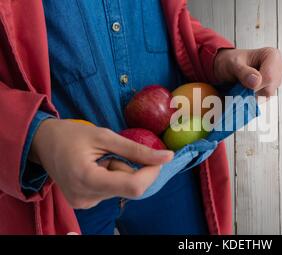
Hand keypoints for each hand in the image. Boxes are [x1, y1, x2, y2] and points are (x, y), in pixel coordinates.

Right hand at [29, 119, 173, 208]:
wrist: (42, 142)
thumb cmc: (71, 134)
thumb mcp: (106, 136)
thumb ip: (137, 149)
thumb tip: (167, 157)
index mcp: (87, 179)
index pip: (134, 186)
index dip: (151, 172)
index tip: (155, 158)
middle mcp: (85, 197)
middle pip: (129, 188)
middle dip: (130, 169)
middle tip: (111, 154)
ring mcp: (83, 203)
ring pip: (121, 190)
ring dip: (118, 173)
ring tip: (98, 160)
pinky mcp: (83, 203)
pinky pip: (111, 192)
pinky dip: (110, 179)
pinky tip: (94, 169)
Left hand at [214, 48, 281, 96]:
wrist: (231, 67)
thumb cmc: (233, 62)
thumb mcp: (233, 64)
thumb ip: (243, 72)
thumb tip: (256, 82)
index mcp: (272, 55)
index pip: (269, 77)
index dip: (256, 85)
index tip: (243, 84)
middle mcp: (279, 67)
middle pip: (269, 88)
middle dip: (253, 90)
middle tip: (241, 84)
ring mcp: (277, 79)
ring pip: (267, 96)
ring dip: (252, 94)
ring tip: (243, 85)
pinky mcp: (272, 89)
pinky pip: (264, 99)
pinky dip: (253, 97)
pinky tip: (247, 89)